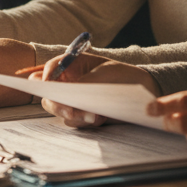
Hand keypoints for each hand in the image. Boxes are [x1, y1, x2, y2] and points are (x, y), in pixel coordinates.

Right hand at [38, 53, 158, 127]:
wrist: (141, 92)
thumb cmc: (122, 75)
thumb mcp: (105, 74)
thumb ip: (85, 82)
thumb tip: (69, 94)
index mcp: (71, 65)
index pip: (51, 68)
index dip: (45, 77)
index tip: (48, 86)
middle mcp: (68, 83)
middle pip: (49, 94)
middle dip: (57, 104)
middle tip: (70, 111)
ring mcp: (74, 99)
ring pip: (60, 111)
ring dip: (74, 115)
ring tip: (94, 116)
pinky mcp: (82, 113)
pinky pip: (74, 121)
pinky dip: (85, 121)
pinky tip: (99, 118)